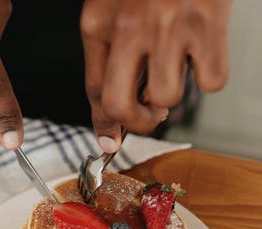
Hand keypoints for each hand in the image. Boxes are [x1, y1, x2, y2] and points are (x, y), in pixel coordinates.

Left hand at [80, 0, 231, 152]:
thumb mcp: (109, 12)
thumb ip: (107, 58)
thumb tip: (111, 112)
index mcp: (98, 25)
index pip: (94, 90)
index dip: (103, 123)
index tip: (110, 140)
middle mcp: (128, 29)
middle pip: (120, 104)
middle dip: (135, 123)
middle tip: (147, 115)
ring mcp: (168, 28)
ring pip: (165, 98)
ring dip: (171, 98)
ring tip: (174, 74)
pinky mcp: (207, 26)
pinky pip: (210, 82)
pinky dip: (208, 78)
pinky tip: (200, 56)